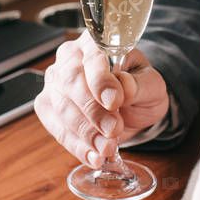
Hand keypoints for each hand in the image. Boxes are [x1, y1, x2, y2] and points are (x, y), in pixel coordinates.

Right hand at [34, 31, 169, 167]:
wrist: (131, 105)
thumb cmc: (139, 87)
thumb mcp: (152, 84)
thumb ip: (141, 84)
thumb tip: (124, 85)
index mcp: (96, 42)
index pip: (92, 57)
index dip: (101, 80)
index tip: (115, 101)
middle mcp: (70, 58)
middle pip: (71, 82)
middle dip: (93, 111)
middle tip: (114, 130)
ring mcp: (55, 82)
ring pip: (62, 108)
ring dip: (85, 133)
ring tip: (107, 148)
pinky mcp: (48, 107)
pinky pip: (57, 129)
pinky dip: (77, 147)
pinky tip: (94, 156)